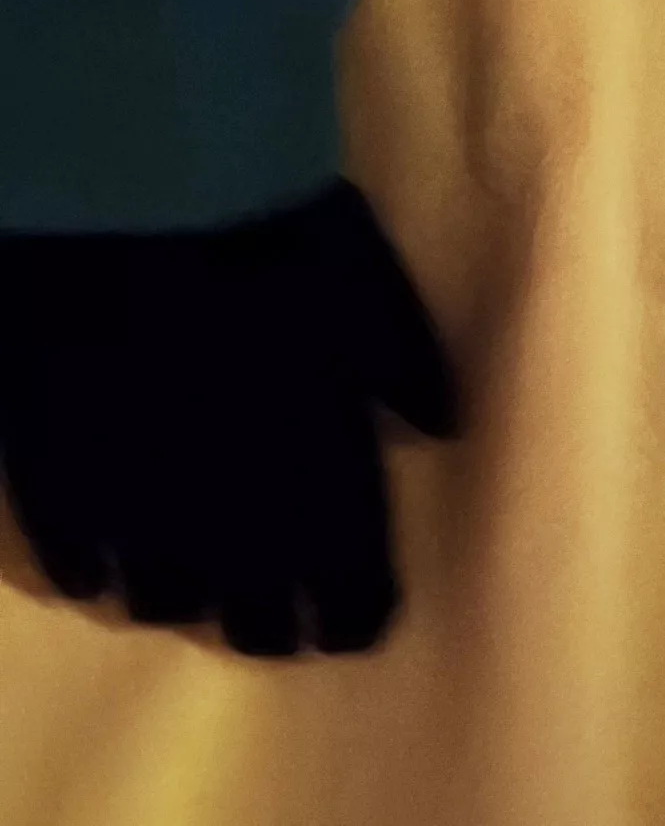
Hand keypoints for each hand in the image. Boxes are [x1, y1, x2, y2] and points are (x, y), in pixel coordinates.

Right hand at [0, 181, 460, 656]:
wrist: (135, 208)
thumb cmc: (273, 238)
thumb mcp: (373, 293)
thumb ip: (411, 371)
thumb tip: (440, 429)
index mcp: (326, 481)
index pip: (354, 600)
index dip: (357, 616)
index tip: (357, 618)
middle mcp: (234, 523)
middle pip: (257, 625)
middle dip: (275, 623)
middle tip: (278, 611)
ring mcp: (135, 512)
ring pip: (163, 607)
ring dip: (188, 597)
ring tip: (198, 580)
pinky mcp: (53, 489)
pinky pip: (78, 571)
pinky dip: (99, 571)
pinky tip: (110, 558)